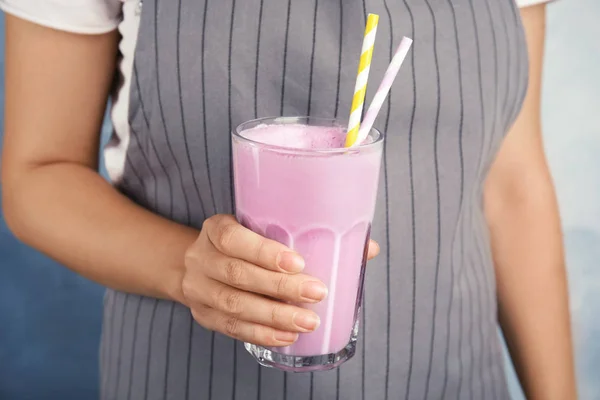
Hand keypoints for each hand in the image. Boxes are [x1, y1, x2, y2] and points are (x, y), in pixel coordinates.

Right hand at [182, 215, 378, 346]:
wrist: (200, 264)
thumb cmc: (245, 244)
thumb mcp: (262, 229)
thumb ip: (309, 235)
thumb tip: (368, 248)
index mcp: (216, 229)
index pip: (233, 238)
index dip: (263, 252)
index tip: (298, 262)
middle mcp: (201, 258)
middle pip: (238, 275)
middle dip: (280, 288)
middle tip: (317, 294)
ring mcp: (199, 289)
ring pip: (235, 306)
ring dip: (274, 316)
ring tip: (308, 322)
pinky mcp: (204, 315)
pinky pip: (231, 328)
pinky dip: (261, 334)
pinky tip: (286, 336)